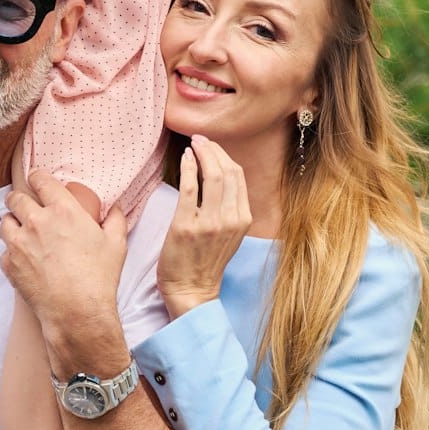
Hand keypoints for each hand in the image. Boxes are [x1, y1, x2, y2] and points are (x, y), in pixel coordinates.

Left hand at [1, 171, 128, 329]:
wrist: (77, 312)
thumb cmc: (98, 278)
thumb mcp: (116, 244)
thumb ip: (115, 219)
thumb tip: (114, 207)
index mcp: (63, 211)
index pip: (40, 180)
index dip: (37, 177)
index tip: (38, 180)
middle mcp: (36, 222)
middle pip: (16, 198)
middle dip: (20, 199)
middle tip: (26, 206)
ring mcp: (19, 243)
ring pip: (5, 222)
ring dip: (13, 224)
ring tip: (23, 232)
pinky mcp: (9, 264)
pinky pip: (4, 251)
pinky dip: (12, 252)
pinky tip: (25, 259)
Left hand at [159, 136, 250, 316]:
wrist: (191, 291)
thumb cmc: (206, 262)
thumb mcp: (229, 235)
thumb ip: (230, 209)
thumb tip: (221, 178)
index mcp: (243, 219)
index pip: (239, 177)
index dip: (226, 156)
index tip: (212, 146)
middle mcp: (231, 219)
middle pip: (228, 171)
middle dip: (214, 149)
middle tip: (201, 139)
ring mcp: (210, 222)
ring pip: (212, 176)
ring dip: (203, 154)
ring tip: (193, 144)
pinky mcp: (187, 225)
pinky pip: (190, 187)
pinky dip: (188, 168)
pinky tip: (185, 158)